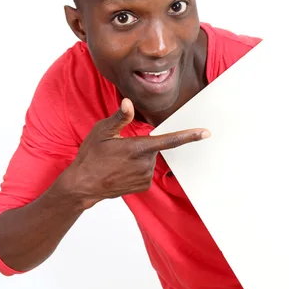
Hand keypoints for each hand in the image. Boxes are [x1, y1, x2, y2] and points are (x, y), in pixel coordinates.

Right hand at [63, 98, 209, 207]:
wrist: (83, 185)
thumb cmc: (91, 156)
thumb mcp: (102, 131)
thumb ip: (120, 117)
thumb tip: (128, 102)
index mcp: (138, 147)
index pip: (170, 140)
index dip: (189, 135)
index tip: (205, 132)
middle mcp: (145, 163)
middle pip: (153, 148)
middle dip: (141, 145)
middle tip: (119, 150)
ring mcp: (145, 177)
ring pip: (149, 160)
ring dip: (138, 158)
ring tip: (117, 162)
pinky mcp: (144, 186)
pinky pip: (146, 172)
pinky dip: (137, 169)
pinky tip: (122, 171)